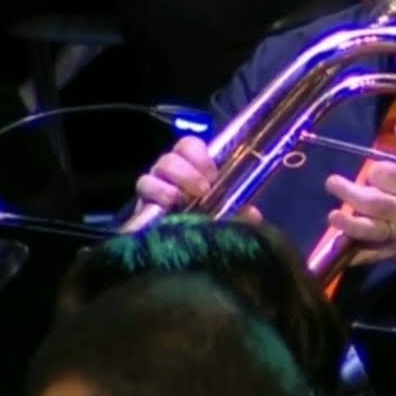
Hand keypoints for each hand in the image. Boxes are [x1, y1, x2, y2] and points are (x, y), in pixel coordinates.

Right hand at [134, 136, 260, 223]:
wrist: (178, 250)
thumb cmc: (204, 222)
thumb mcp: (226, 215)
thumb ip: (239, 211)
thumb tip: (254, 215)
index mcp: (191, 167)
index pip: (189, 145)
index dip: (199, 155)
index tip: (213, 174)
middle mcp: (169, 173)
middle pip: (170, 158)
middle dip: (187, 171)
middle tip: (204, 189)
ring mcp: (153, 187)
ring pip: (154, 172)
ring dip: (170, 184)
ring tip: (183, 199)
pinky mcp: (142, 204)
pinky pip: (143, 189)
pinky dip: (156, 195)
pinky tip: (167, 207)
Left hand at [323, 124, 395, 265]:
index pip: (386, 175)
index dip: (377, 172)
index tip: (377, 173)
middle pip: (372, 202)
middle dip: (349, 192)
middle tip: (331, 182)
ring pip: (369, 230)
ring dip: (349, 224)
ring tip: (332, 216)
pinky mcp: (391, 251)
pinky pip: (370, 254)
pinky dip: (355, 254)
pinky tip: (340, 249)